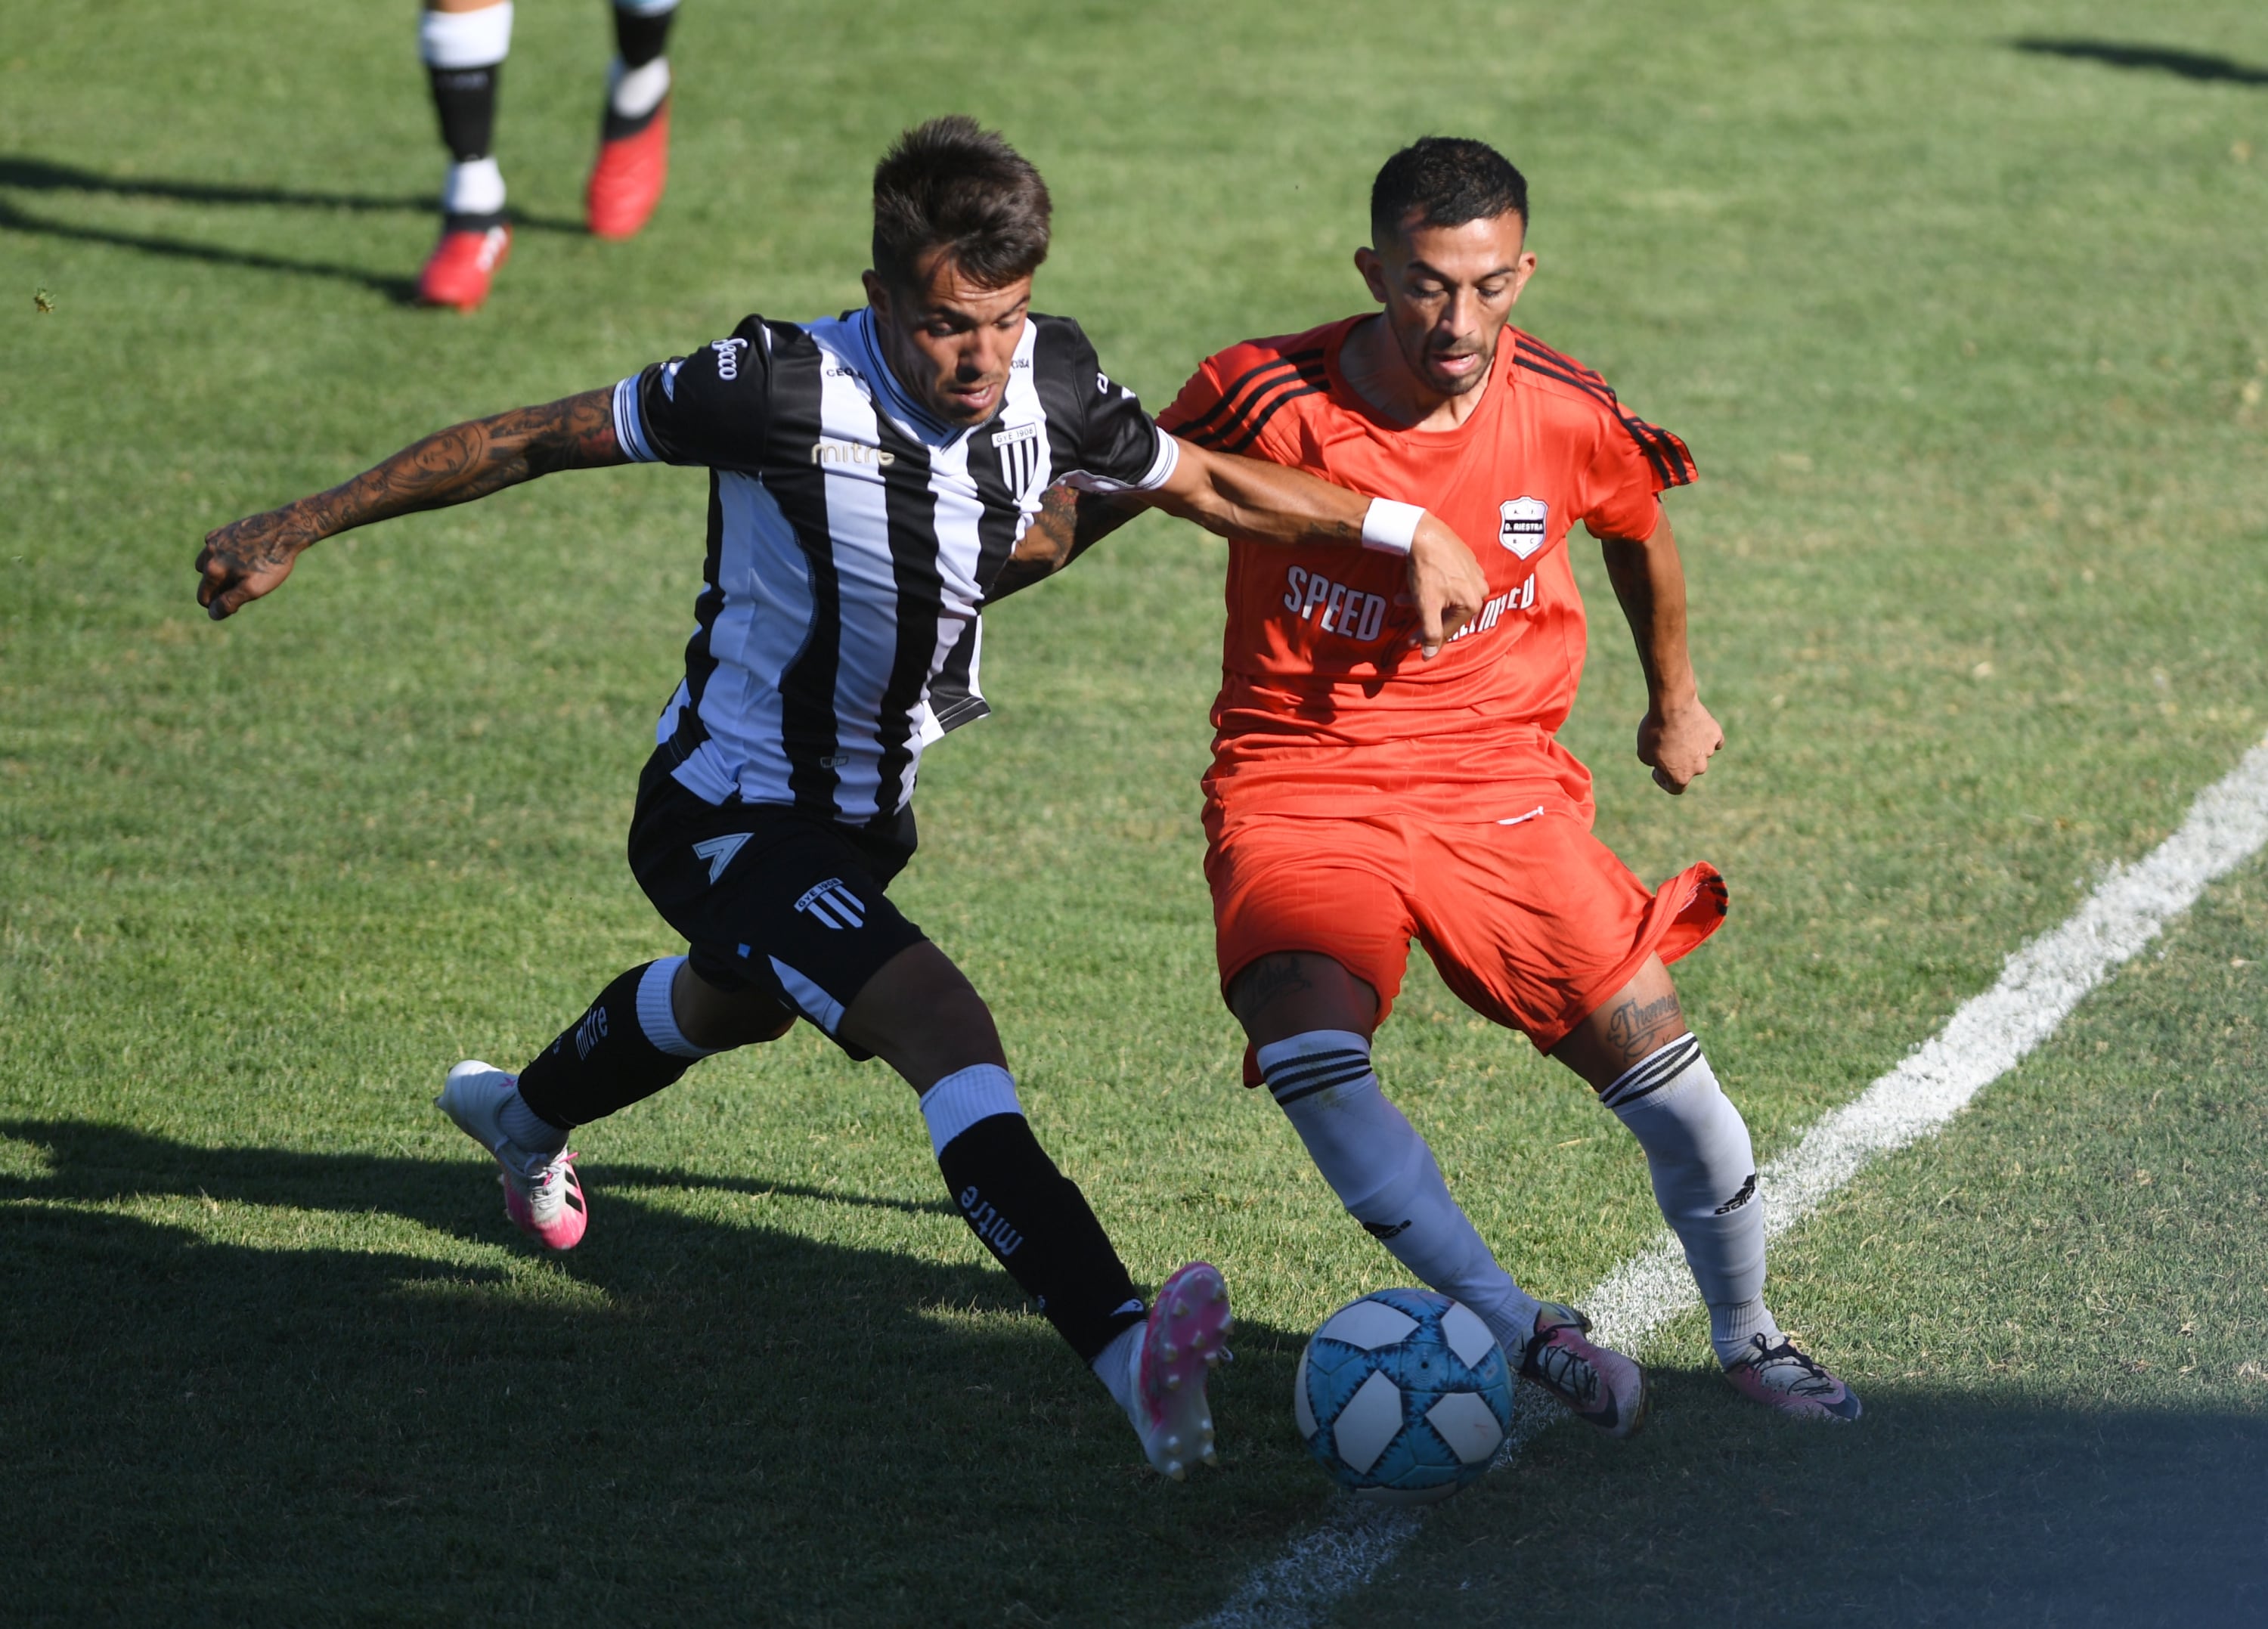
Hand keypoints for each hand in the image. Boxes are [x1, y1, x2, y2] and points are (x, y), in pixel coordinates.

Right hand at [196, 504, 318, 619]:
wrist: (286, 529)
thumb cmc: (272, 562)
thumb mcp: (253, 589)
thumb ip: (230, 602)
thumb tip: (213, 613)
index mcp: (213, 569)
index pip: (204, 598)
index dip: (221, 606)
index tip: (241, 602)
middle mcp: (208, 553)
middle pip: (206, 581)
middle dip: (221, 588)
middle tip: (247, 584)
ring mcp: (215, 539)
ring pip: (207, 563)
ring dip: (219, 570)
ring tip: (244, 570)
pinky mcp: (224, 530)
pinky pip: (215, 547)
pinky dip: (223, 554)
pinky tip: (242, 554)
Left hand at [1401, 512, 1488, 658]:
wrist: (1423, 533)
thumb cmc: (1426, 570)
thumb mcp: (1427, 606)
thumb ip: (1431, 633)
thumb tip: (1431, 655)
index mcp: (1473, 603)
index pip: (1448, 630)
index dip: (1428, 640)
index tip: (1413, 645)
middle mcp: (1479, 589)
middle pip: (1448, 614)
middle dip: (1424, 619)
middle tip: (1407, 629)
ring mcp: (1474, 573)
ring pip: (1446, 597)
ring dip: (1423, 602)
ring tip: (1402, 600)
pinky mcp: (1465, 560)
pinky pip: (1449, 582)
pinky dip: (1431, 588)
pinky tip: (1414, 586)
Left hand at [1637, 696, 1722, 793]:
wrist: (1672, 707)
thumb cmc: (1654, 732)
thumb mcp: (1643, 753)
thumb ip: (1655, 763)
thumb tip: (1664, 762)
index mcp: (1680, 777)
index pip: (1675, 788)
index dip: (1664, 781)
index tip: (1657, 770)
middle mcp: (1698, 768)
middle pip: (1689, 770)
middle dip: (1678, 762)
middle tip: (1666, 746)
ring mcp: (1709, 751)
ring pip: (1700, 754)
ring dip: (1690, 747)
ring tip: (1677, 731)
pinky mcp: (1716, 735)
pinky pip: (1712, 740)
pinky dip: (1705, 737)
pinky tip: (1696, 729)